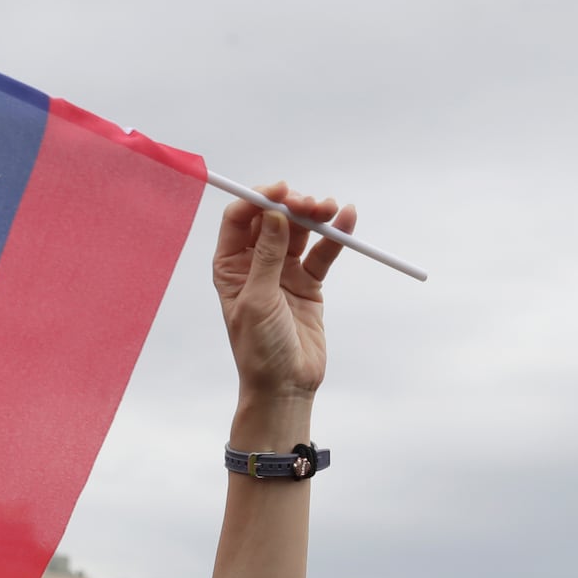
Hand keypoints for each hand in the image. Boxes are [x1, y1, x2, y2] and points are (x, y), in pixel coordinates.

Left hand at [211, 183, 356, 399]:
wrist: (284, 386)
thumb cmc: (259, 349)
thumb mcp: (259, 300)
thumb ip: (268, 256)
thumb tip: (276, 214)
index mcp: (230, 267)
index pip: (240, 220)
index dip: (258, 200)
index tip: (281, 192)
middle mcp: (254, 264)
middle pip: (273, 219)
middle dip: (292, 205)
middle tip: (311, 205)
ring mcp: (283, 272)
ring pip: (299, 230)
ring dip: (315, 215)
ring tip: (331, 209)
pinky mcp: (308, 282)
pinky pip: (322, 251)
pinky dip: (335, 235)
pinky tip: (347, 218)